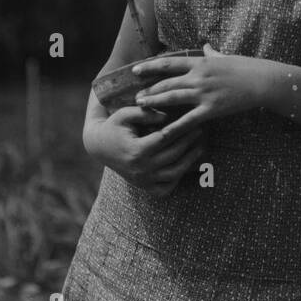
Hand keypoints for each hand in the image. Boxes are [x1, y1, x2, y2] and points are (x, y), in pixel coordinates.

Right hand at [84, 105, 208, 197]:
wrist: (99, 147)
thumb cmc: (115, 126)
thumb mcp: (124, 114)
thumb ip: (144, 112)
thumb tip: (166, 116)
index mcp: (136, 150)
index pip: (166, 139)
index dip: (181, 129)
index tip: (194, 121)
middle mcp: (140, 168)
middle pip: (173, 155)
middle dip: (190, 142)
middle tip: (201, 131)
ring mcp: (143, 180)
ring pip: (174, 173)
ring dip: (190, 161)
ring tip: (200, 148)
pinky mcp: (144, 187)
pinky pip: (166, 188)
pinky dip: (178, 179)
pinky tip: (186, 165)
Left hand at [133, 43, 265, 138]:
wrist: (262, 81)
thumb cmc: (246, 67)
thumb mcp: (226, 56)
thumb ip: (212, 53)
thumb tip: (205, 45)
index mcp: (200, 62)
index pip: (169, 64)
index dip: (150, 67)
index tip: (135, 70)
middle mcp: (198, 77)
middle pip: (167, 83)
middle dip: (149, 90)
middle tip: (135, 97)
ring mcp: (204, 93)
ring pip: (172, 97)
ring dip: (154, 102)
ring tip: (141, 107)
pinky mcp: (211, 109)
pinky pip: (189, 119)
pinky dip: (175, 126)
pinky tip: (163, 132)